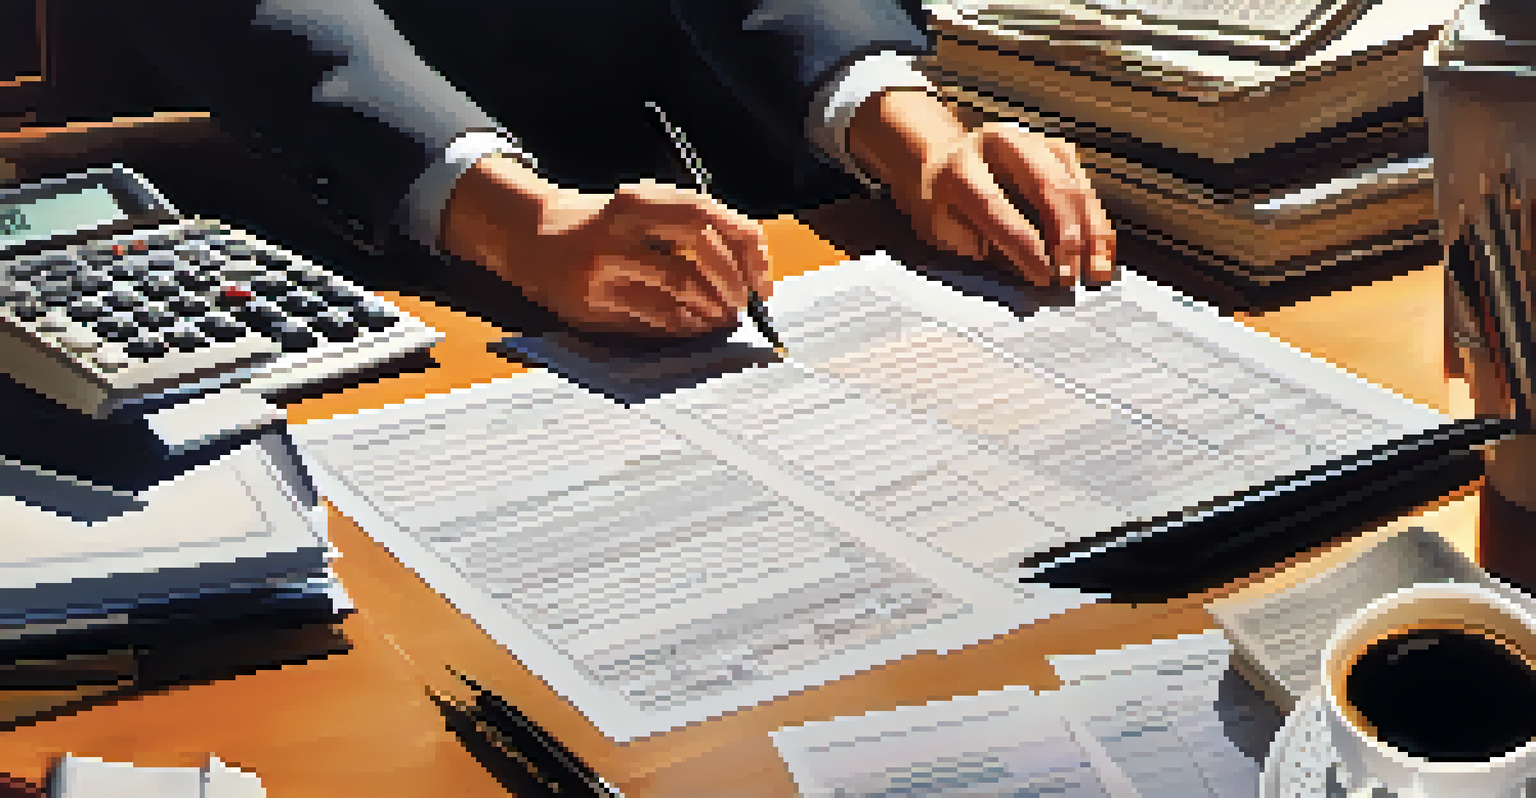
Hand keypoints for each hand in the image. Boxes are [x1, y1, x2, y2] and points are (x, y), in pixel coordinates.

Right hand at [441, 155, 772, 336]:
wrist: (532, 237)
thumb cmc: (603, 224)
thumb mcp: (641, 208)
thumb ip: (688, 226)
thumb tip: (750, 265)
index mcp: (637, 200)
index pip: (705, 215)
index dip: (743, 246)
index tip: (761, 274)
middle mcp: (619, 232)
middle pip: (695, 261)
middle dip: (730, 287)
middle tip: (742, 303)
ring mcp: (602, 271)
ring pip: (677, 297)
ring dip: (711, 312)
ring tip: (722, 316)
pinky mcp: (591, 305)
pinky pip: (653, 321)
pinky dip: (684, 326)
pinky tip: (693, 324)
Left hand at [850, 89, 1115, 286]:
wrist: (939, 163)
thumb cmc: (940, 205)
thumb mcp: (942, 233)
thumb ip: (979, 252)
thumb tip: (1028, 282)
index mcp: (959, 168)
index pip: (995, 207)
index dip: (1024, 247)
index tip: (1044, 278)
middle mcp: (997, 145)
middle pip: (1045, 186)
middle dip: (1066, 235)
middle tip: (1073, 276)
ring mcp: (1030, 141)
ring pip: (1071, 183)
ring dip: (1090, 230)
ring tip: (1097, 269)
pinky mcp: (1054, 149)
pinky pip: (1084, 184)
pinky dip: (1096, 220)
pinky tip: (1104, 250)